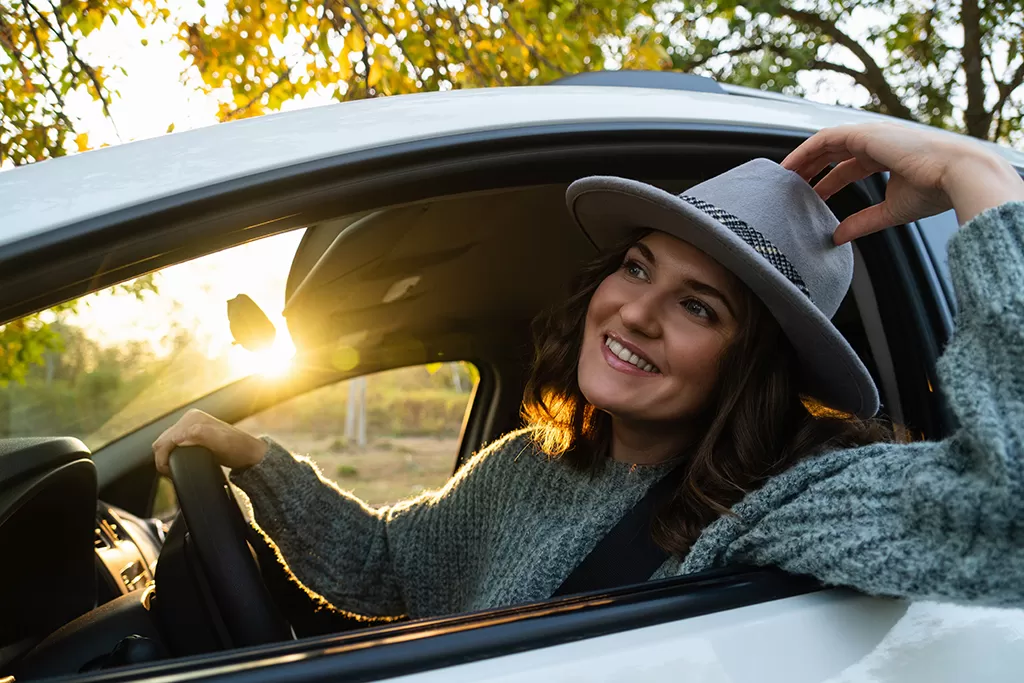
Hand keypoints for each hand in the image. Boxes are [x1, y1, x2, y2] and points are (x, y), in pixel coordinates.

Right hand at [153, 409, 267, 475]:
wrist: (250, 454)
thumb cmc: (238, 450)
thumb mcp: (221, 442)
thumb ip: (200, 434)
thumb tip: (179, 437)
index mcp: (192, 418)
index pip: (164, 440)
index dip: (163, 459)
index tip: (170, 473)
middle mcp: (190, 419)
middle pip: (162, 441)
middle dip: (162, 459)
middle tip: (171, 474)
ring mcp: (191, 426)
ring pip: (166, 443)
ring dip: (166, 457)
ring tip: (173, 470)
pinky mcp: (193, 434)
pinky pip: (174, 444)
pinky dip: (171, 455)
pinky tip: (178, 464)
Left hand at [782, 122, 1023, 243]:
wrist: (957, 174)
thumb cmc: (935, 191)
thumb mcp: (891, 211)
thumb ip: (863, 222)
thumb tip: (837, 237)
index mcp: (888, 157)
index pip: (849, 166)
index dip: (828, 180)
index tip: (811, 195)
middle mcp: (878, 142)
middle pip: (834, 153)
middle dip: (811, 168)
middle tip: (790, 186)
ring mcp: (871, 134)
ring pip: (826, 143)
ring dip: (804, 158)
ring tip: (784, 175)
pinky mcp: (864, 133)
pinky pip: (825, 139)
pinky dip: (806, 150)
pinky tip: (791, 165)